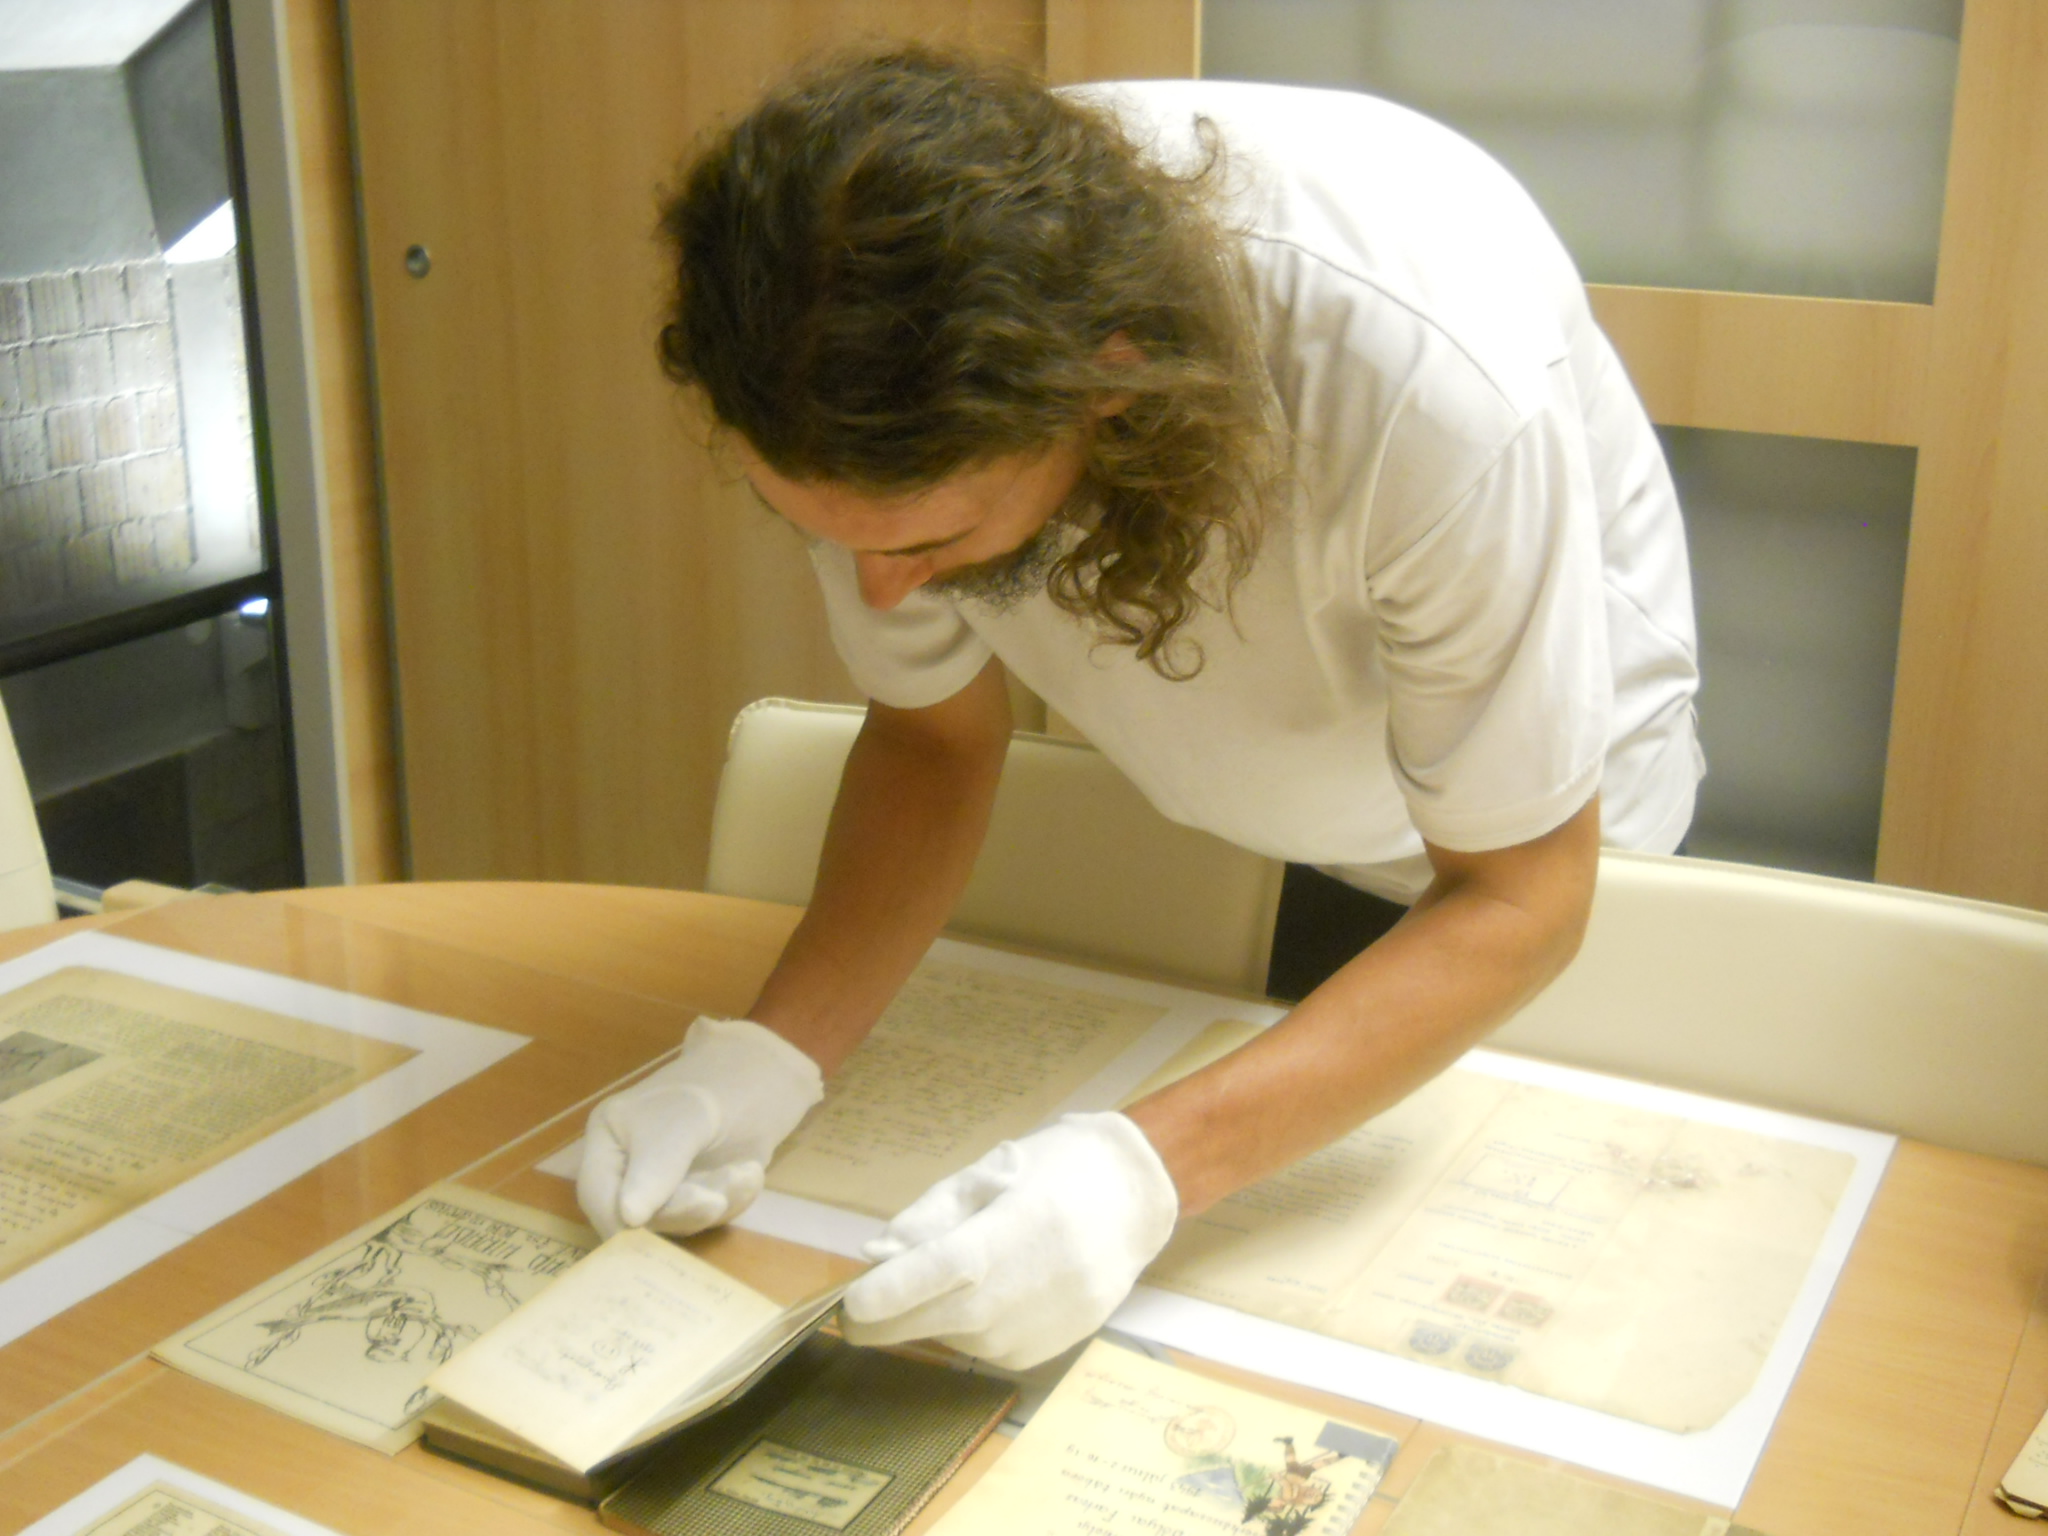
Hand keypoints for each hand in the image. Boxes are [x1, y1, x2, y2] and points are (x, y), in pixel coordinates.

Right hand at [576, 1016, 823, 1237]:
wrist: (762, 1079)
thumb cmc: (714, 1086)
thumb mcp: (685, 1121)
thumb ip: (657, 1167)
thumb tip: (628, 1217)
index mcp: (607, 1138)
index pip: (597, 1193)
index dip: (617, 1220)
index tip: (646, 1228)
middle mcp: (627, 1167)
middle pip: (634, 1217)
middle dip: (680, 1211)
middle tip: (718, 1201)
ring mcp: (662, 1186)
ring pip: (677, 1222)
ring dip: (716, 1203)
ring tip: (747, 1172)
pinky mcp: (694, 1197)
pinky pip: (706, 1218)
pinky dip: (732, 1201)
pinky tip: (750, 1173)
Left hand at [840, 1112, 1179, 1368]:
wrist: (1134, 1198)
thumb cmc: (1054, 1170)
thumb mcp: (989, 1172)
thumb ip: (930, 1215)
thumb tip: (877, 1257)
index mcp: (1019, 1224)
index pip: (947, 1266)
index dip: (894, 1289)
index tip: (847, 1302)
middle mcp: (1035, 1283)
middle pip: (940, 1316)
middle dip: (887, 1320)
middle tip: (857, 1310)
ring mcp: (1045, 1324)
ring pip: (958, 1337)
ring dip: (932, 1319)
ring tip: (953, 1278)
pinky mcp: (1051, 1350)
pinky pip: (985, 1349)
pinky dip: (968, 1329)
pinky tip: (990, 1295)